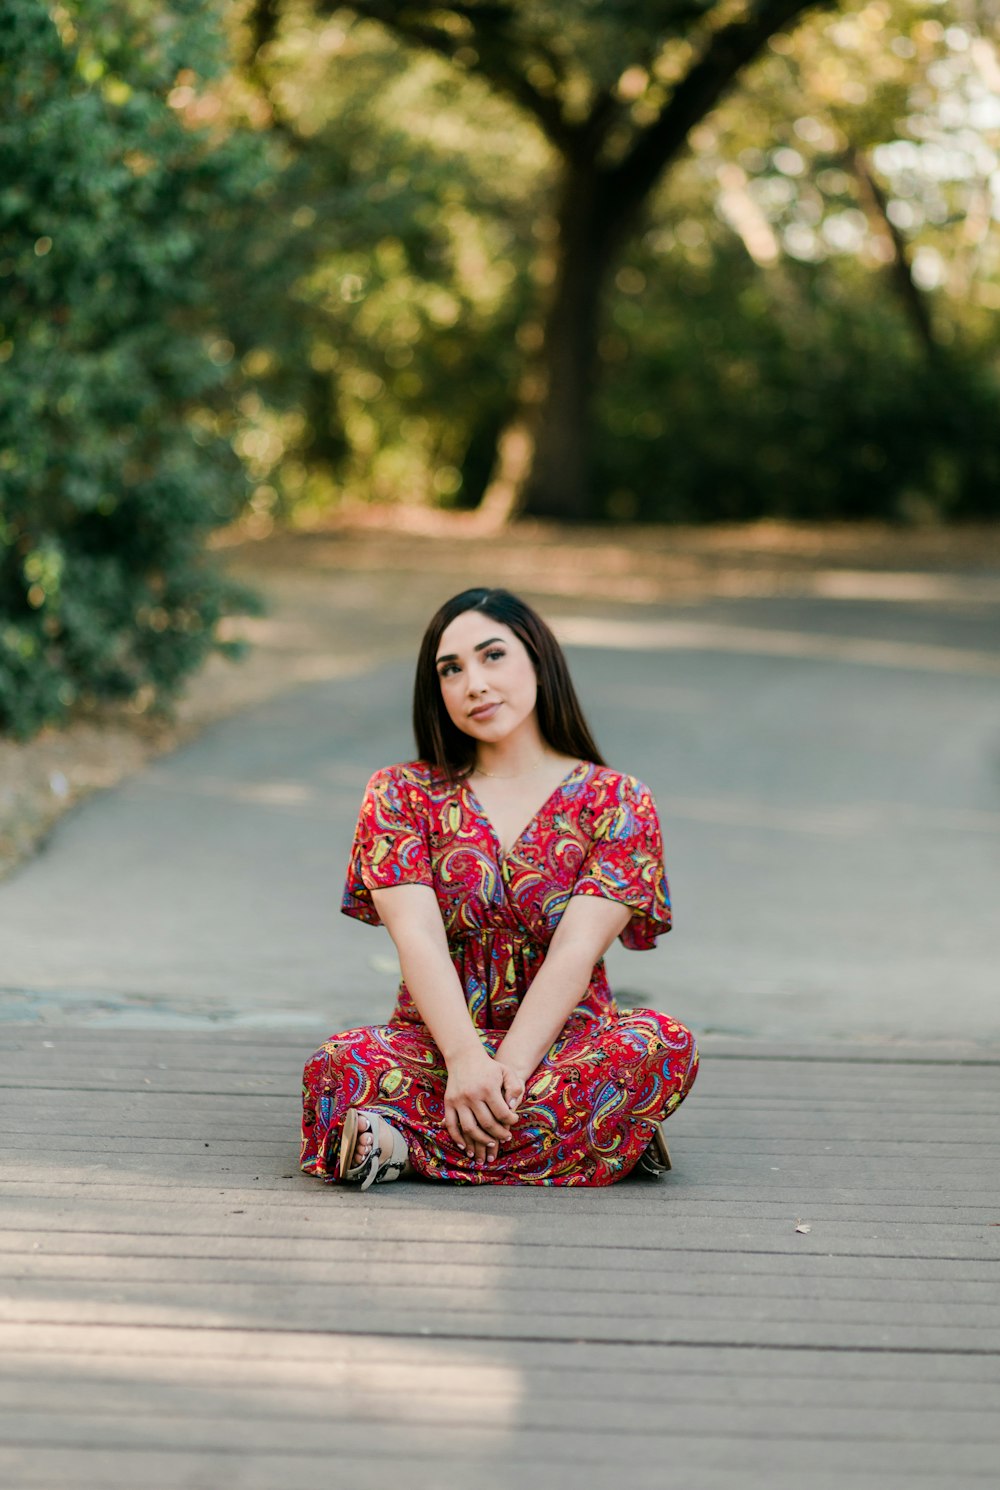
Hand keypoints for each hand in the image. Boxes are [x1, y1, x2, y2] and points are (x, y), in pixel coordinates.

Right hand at [444, 1047, 519, 1164]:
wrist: (464, 1057)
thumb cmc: (489, 1067)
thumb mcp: (506, 1071)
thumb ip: (515, 1088)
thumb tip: (512, 1107)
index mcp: (488, 1088)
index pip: (502, 1113)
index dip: (511, 1121)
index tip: (514, 1120)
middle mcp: (472, 1096)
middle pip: (487, 1124)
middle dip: (499, 1134)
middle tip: (506, 1137)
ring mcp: (459, 1101)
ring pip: (470, 1128)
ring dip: (481, 1141)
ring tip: (491, 1144)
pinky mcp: (449, 1103)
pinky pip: (452, 1125)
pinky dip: (457, 1138)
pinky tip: (465, 1146)